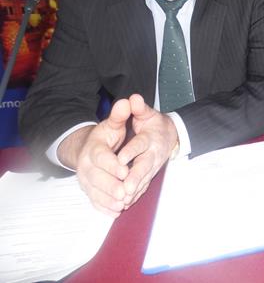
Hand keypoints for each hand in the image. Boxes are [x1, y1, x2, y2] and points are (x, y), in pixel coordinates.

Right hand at [59, 100, 131, 217]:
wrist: (89, 148)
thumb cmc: (106, 136)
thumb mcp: (113, 123)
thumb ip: (120, 114)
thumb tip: (128, 101)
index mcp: (93, 148)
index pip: (100, 158)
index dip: (112, 165)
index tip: (125, 170)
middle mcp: (86, 166)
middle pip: (96, 178)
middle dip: (110, 186)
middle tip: (124, 193)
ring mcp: (86, 179)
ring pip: (95, 192)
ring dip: (108, 199)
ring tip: (122, 204)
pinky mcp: (89, 190)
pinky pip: (94, 200)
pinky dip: (104, 207)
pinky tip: (115, 212)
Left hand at [117, 94, 177, 208]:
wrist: (171, 135)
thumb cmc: (155, 124)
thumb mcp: (147, 113)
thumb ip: (139, 108)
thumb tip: (133, 98)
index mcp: (151, 138)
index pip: (140, 145)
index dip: (131, 151)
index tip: (120, 159)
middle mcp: (153, 154)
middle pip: (144, 167)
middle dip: (135, 178)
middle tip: (125, 188)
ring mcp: (153, 166)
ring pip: (144, 180)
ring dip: (134, 191)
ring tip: (123, 200)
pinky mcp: (150, 175)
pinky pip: (143, 187)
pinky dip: (134, 196)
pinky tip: (124, 204)